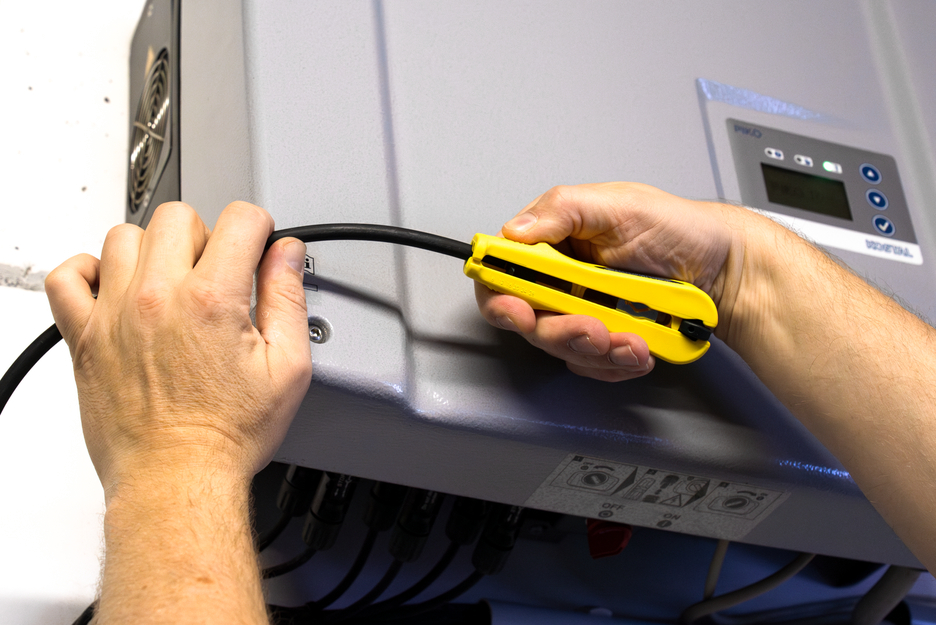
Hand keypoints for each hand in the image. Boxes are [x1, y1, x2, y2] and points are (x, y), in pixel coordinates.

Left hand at [45, 202, 312, 495]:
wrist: (177, 480)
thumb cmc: (227, 434)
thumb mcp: (287, 368)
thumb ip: (287, 299)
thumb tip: (286, 255)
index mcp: (211, 301)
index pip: (239, 219)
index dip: (260, 227)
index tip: (259, 245)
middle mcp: (157, 298)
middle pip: (178, 216)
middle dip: (207, 235)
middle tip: (218, 273)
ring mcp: (114, 314)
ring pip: (124, 235)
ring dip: (153, 250)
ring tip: (171, 283)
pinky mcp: (84, 337)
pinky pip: (66, 277)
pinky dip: (87, 272)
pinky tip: (115, 288)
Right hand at [475, 182, 745, 380]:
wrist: (726, 271)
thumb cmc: (682, 231)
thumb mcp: (621, 206)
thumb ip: (563, 211)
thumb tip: (516, 230)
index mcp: (554, 240)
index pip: (504, 271)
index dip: (501, 295)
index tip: (520, 311)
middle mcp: (561, 277)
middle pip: (528, 319)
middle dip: (561, 331)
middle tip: (593, 328)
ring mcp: (581, 310)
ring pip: (560, 347)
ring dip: (596, 350)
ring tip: (631, 339)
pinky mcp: (603, 338)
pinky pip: (591, 364)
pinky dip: (616, 362)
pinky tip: (639, 347)